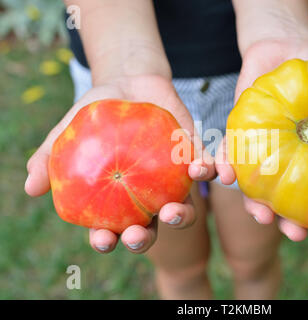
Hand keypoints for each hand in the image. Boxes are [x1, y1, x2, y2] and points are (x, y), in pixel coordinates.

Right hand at [25, 74, 215, 252]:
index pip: (112, 229)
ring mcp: (173, 180)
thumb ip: (49, 158)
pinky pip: (205, 170)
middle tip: (136, 233)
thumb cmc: (96, 113)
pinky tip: (199, 169)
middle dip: (144, 239)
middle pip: (150, 228)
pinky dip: (207, 173)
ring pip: (184, 208)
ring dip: (182, 216)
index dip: (108, 241)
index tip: (103, 239)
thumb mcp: (67, 131)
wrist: (130, 82)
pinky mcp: (194, 158)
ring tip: (172, 210)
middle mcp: (148, 196)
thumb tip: (31, 188)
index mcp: (118, 200)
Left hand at [216, 39, 307, 240]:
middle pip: (289, 200)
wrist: (285, 45)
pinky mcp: (238, 133)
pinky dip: (226, 165)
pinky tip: (226, 175)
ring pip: (257, 186)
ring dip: (255, 204)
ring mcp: (262, 150)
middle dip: (290, 222)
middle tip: (296, 233)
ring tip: (259, 215)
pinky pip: (229, 153)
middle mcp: (289, 160)